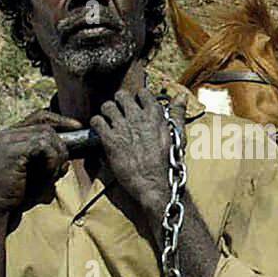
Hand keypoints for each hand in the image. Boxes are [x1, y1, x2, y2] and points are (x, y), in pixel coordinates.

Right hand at [0, 110, 82, 219]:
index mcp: (12, 136)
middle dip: (61, 147)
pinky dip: (51, 162)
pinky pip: (43, 146)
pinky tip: (46, 176)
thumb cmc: (17, 194)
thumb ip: (49, 160)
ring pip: (48, 136)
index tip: (78, 127)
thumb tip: (68, 157)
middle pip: (47, 127)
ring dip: (56, 158)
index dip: (61, 120)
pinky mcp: (12, 151)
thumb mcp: (37, 173)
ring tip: (51, 176)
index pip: (40, 116)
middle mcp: (8, 134)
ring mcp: (9, 140)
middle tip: (61, 169)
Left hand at [91, 88, 183, 214]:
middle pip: (122, 95)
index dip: (137, 98)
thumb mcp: (176, 135)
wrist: (154, 183)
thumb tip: (181, 96)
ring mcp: (123, 128)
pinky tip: (102, 132)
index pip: (142, 93)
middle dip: (119, 102)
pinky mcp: (110, 140)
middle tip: (119, 112)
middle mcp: (138, 117)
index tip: (136, 105)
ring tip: (109, 121)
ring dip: (107, 112)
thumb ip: (177, 113)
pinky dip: (97, 124)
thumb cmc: (167, 162)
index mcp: (155, 115)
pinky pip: (97, 121)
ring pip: (107, 106)